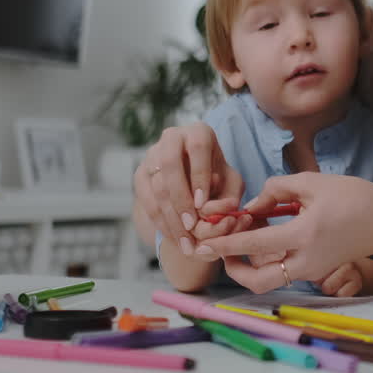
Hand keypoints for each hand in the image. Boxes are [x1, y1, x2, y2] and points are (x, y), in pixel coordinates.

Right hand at [134, 124, 244, 255]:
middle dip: (180, 199)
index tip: (202, 204)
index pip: (197, 148)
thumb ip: (231, 194)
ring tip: (185, 240)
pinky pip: (146, 200)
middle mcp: (172, 138)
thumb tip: (224, 208)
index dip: (199, 176)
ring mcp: (152, 155)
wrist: (194, 179)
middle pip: (170, 165)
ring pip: (156, 185)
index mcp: (198, 132)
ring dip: (170, 216)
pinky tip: (173, 237)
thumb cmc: (219, 179)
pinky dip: (160, 221)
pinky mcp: (140, 174)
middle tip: (191, 226)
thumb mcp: (233, 183)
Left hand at [196, 172, 372, 292]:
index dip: (224, 244)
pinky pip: (283, 271)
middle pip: (258, 281)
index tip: (203, 243)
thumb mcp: (312, 183)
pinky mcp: (315, 270)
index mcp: (304, 235)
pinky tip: (263, 236)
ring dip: (249, 265)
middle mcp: (305, 260)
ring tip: (241, 238)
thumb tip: (251, 204)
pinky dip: (266, 259)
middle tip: (219, 249)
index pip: (254, 245)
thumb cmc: (353, 196)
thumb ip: (276, 190)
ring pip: (269, 280)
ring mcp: (311, 270)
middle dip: (233, 269)